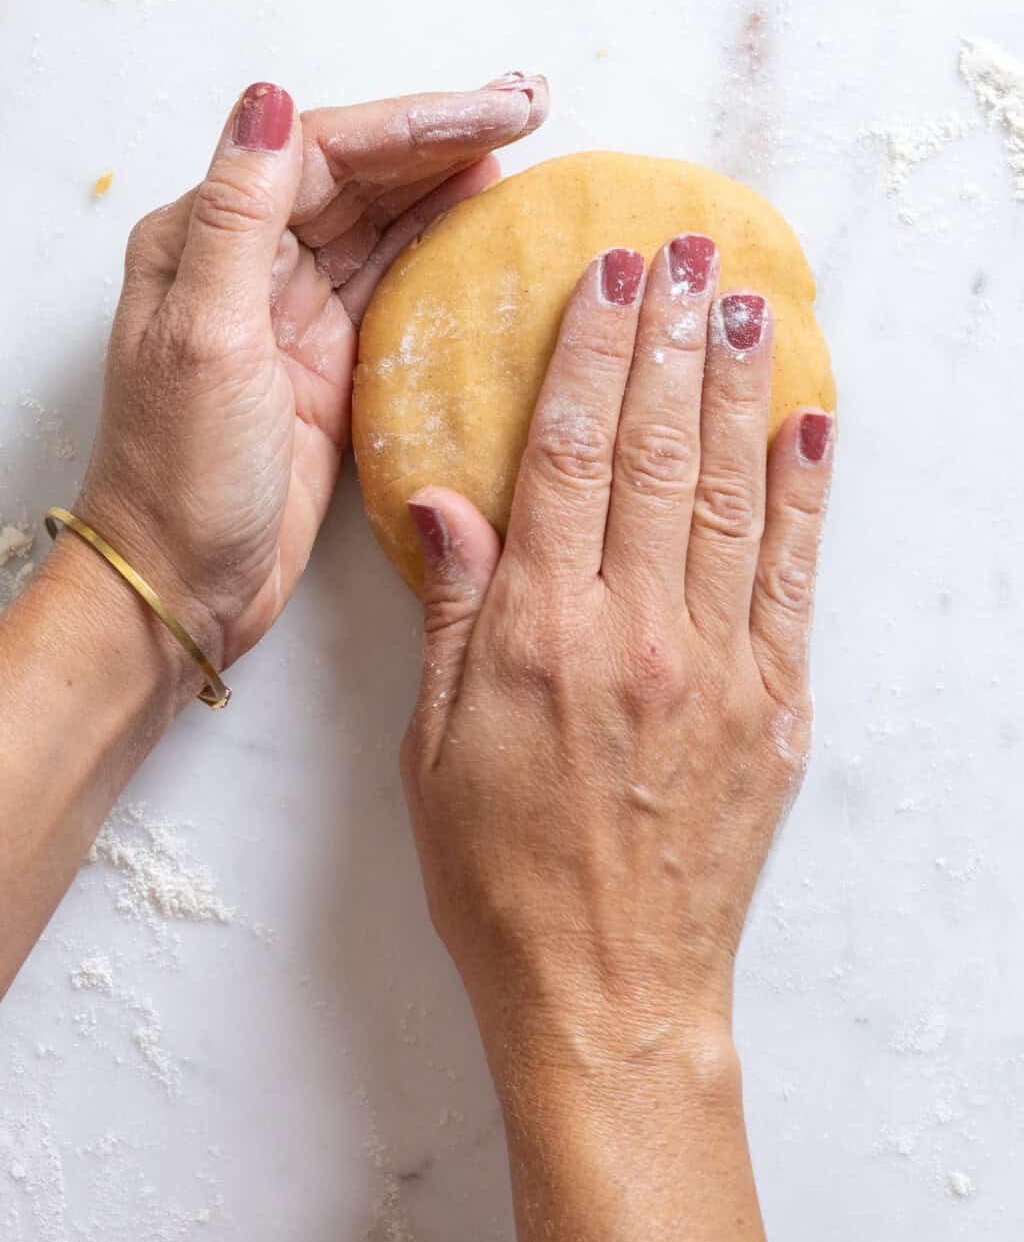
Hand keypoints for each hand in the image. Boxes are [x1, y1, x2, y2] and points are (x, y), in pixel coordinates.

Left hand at [73, 73, 547, 679]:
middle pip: (356, 175)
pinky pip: (391, 286)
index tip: (497, 110)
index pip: (321, 152)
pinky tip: (484, 223)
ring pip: (378, 222)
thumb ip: (238, 217)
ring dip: (446, 181)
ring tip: (523, 148)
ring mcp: (290, 314)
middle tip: (533, 107)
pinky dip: (437, 249)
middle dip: (441, 137)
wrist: (179, 586)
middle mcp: (245, 261)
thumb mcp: (205, 337)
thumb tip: (270, 97)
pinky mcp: (326, 365)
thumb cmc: (180, 473)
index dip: (413, 124)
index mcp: (202, 238)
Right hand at [401, 237, 833, 1083]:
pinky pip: (795, 579)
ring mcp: (719, 669)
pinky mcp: (776, 710)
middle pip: (661, 451)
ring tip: (748, 302)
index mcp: (539, 636)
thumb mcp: (434, 749)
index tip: (606, 276)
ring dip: (741, 388)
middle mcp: (637, 634)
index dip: (592, 355)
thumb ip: (453, 614)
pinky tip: (807, 425)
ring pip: (734, 495)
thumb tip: (449, 500)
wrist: (606, 992)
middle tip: (688, 250)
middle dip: (674, 337)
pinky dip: (804, 496)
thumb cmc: (501, 879)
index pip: (572, 455)